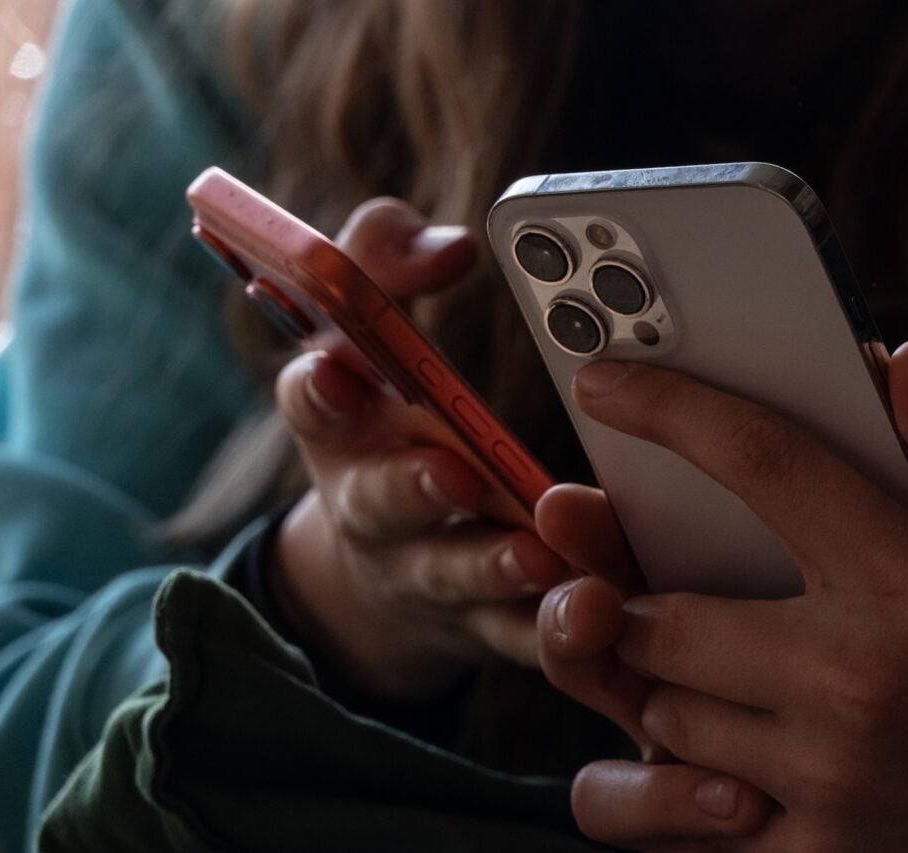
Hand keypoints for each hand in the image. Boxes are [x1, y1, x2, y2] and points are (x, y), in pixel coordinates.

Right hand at [271, 199, 569, 701]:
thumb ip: (390, 265)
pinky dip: (553, 631)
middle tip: (454, 472)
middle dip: (410, 488)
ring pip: (453, 577)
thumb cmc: (393, 415)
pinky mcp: (485, 624)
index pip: (313, 403)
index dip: (320, 390)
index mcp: (343, 429)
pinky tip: (595, 612)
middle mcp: (373, 507)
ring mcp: (428, 572)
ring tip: (537, 557)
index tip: (336, 372)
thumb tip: (448, 247)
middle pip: (378, 503)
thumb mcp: (371, 334)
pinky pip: (515, 637)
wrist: (393, 559)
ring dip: (491, 568)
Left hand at [537, 341, 907, 850]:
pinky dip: (659, 787)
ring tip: (683, 653)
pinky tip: (691, 756)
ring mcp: (830, 785)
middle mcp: (857, 685)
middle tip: (636, 568)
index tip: (605, 383)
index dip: (668, 409)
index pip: (762, 465)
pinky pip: (680, 825)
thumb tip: (903, 363)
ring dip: (653, 677)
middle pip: (666, 615)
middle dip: (630, 587)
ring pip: (665, 714)